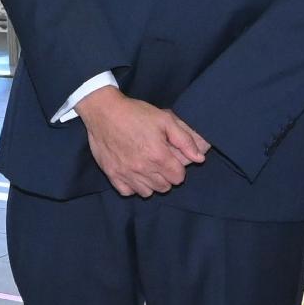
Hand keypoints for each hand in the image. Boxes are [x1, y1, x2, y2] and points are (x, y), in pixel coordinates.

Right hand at [77, 86, 210, 197]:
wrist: (104, 112)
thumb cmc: (135, 113)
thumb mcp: (165, 120)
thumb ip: (185, 140)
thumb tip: (199, 159)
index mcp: (158, 156)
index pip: (178, 178)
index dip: (178, 168)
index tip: (171, 158)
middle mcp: (143, 169)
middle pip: (164, 187)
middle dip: (166, 176)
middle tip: (159, 162)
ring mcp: (126, 174)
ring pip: (147, 192)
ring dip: (151, 183)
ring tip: (147, 168)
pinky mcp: (112, 175)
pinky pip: (128, 192)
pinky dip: (132, 186)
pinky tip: (133, 173)